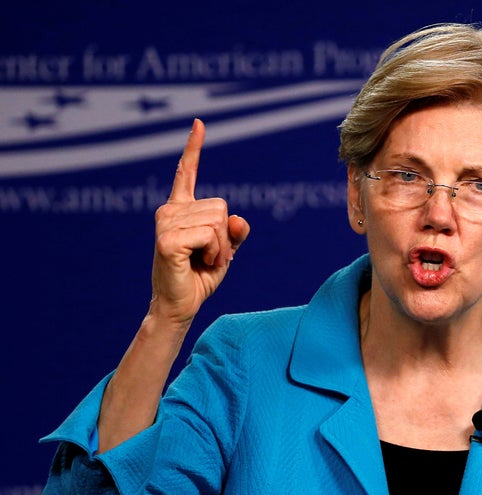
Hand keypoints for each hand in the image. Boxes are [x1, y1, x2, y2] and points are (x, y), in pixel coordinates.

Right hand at [150, 119, 249, 325]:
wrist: (180, 305)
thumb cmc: (199, 276)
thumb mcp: (225, 250)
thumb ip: (234, 233)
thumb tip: (239, 220)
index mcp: (180, 209)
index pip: (187, 173)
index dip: (194, 148)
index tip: (199, 123)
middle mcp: (169, 210)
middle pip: (221, 207)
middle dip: (225, 236)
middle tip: (210, 255)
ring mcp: (165, 223)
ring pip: (217, 222)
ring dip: (221, 247)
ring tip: (203, 260)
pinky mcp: (166, 239)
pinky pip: (210, 236)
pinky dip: (215, 253)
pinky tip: (199, 263)